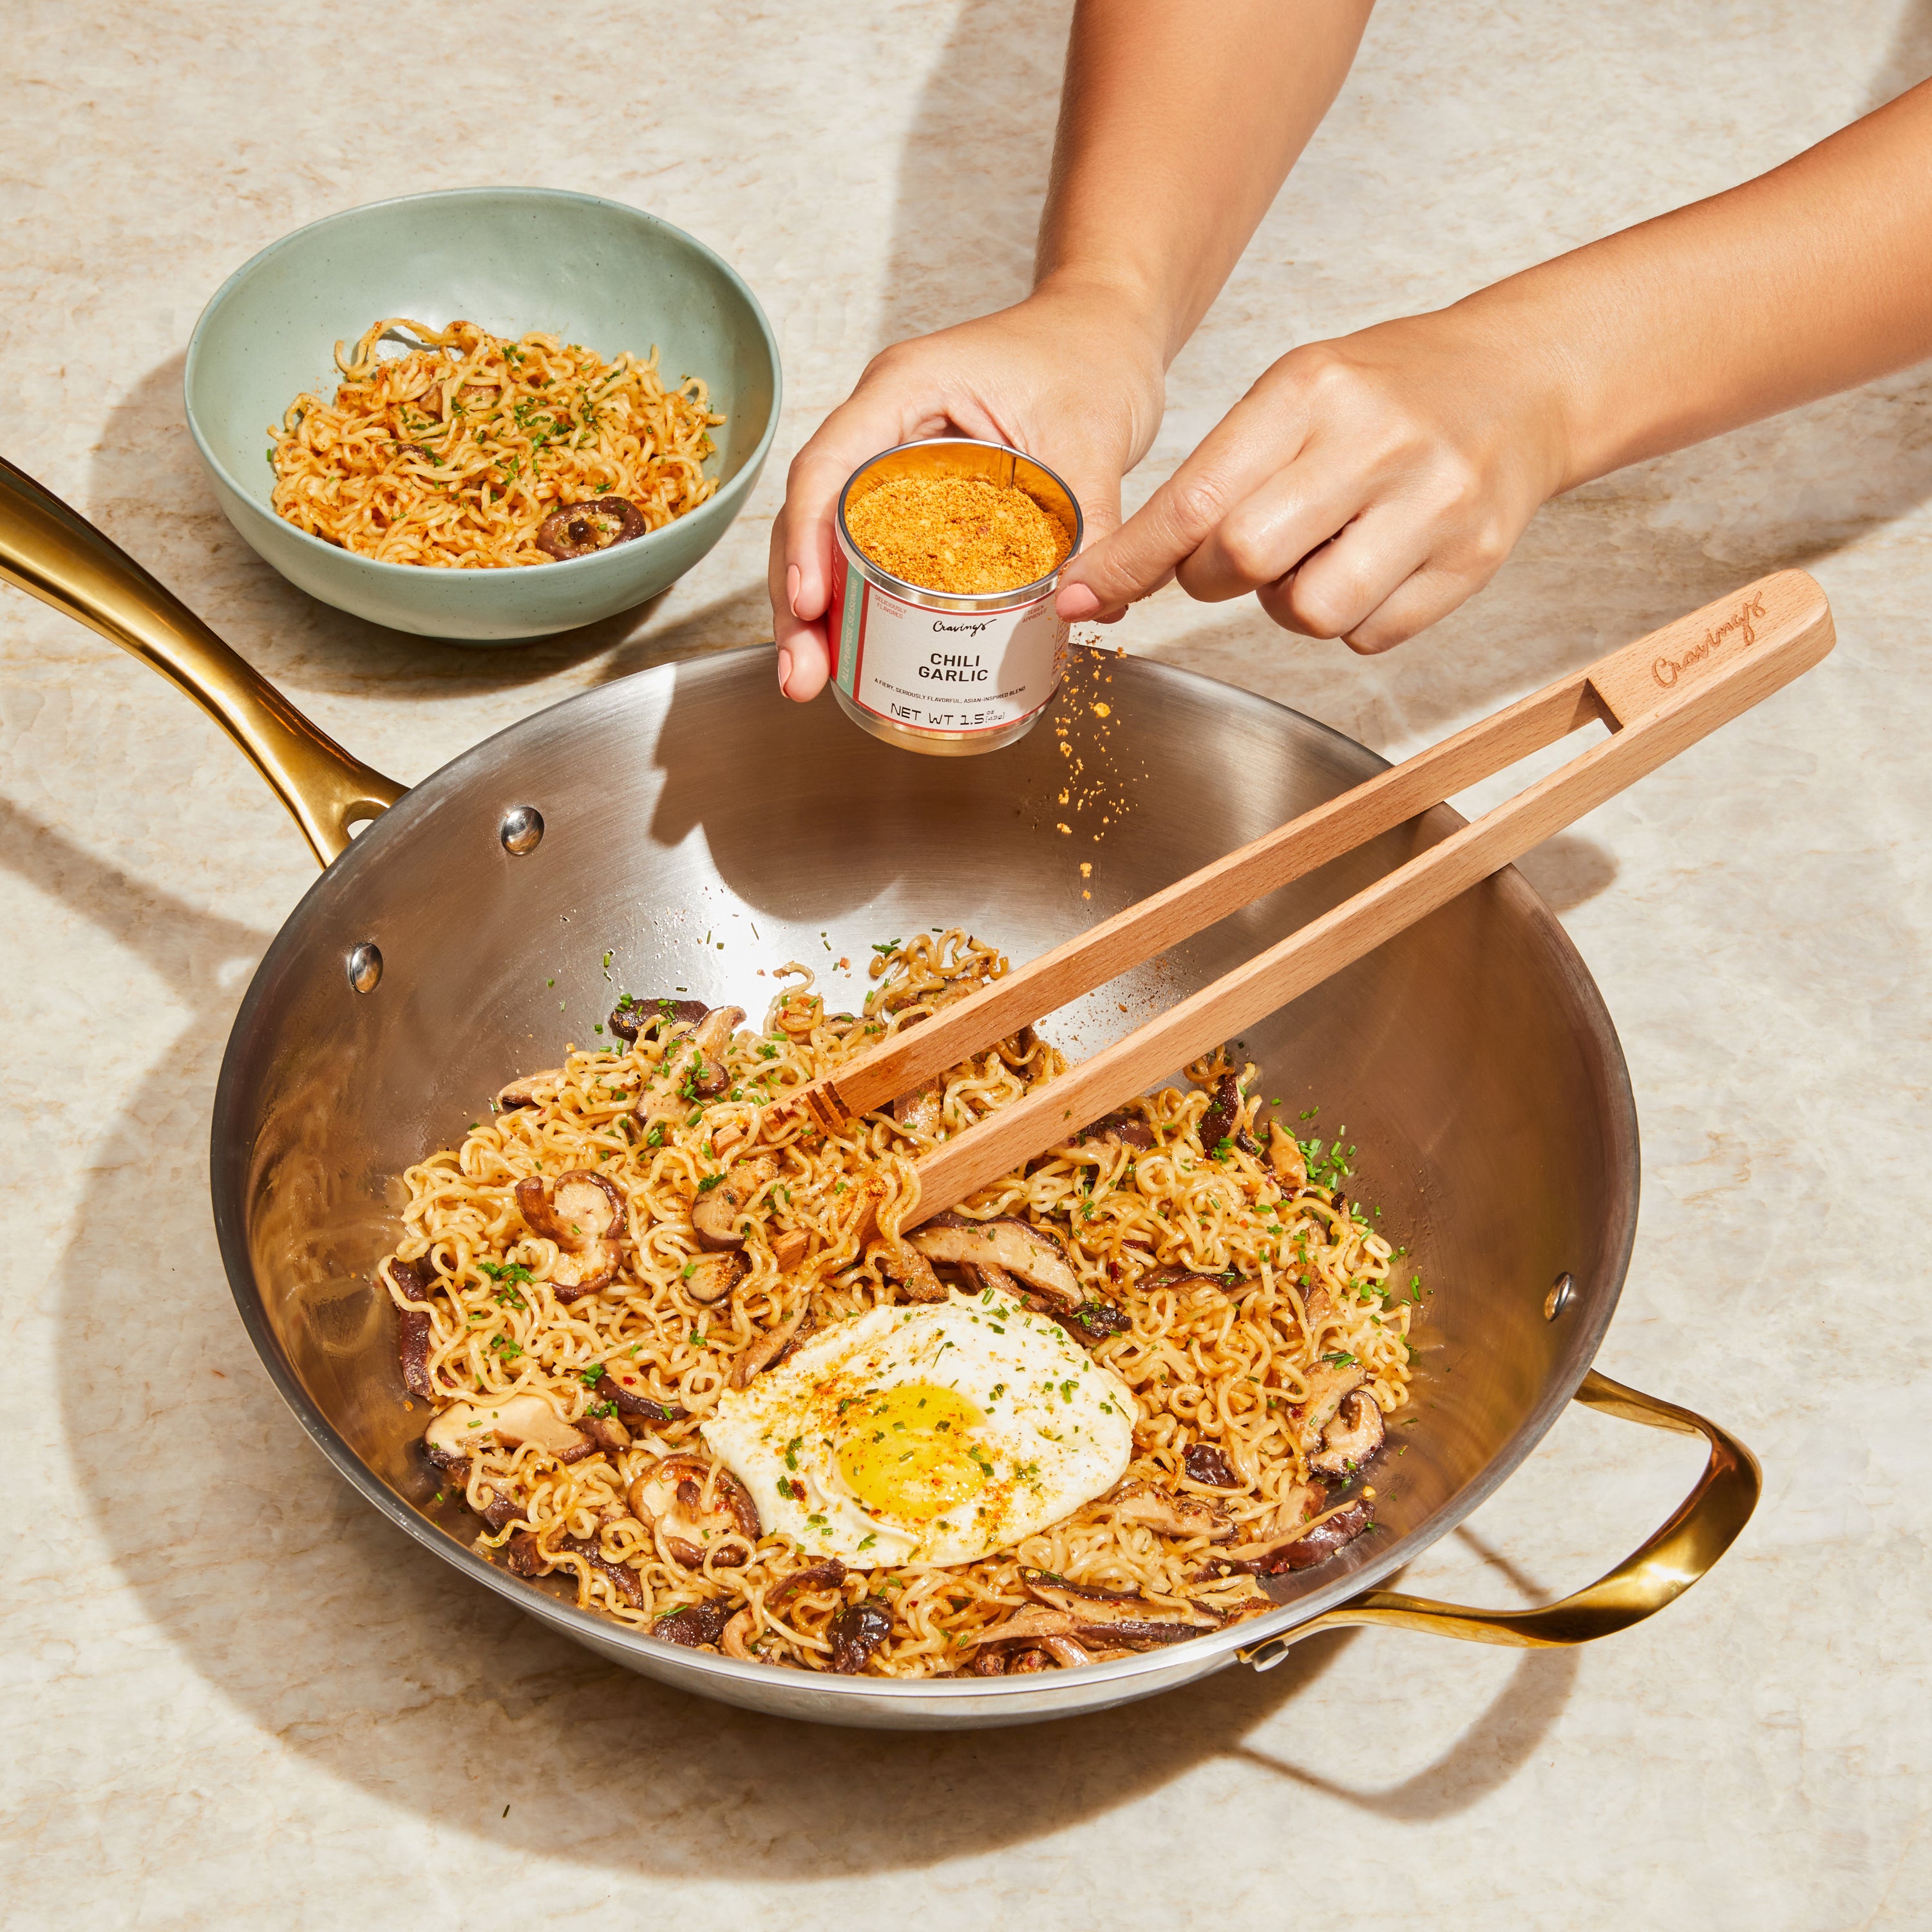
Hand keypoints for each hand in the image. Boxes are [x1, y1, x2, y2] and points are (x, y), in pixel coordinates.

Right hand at [769, 279, 1165, 699]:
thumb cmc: (1091, 351)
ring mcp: (894, 457)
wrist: (1106, 328)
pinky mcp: (917, 492)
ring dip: (818, 612)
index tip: (809, 604)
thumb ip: (1093, 520)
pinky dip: (859, 600)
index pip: (830, 464)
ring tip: (811, 677)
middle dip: (798, 599)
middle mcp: (885, 421)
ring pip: (832, 537)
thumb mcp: (1095, 436)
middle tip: (800, 674)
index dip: (808, 537)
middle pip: (814, 513)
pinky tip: (855, 652)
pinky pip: (872, 548)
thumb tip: (1086, 607)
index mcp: (908, 387)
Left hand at [1053, 306, 1572, 652]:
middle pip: (1243, 561)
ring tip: (1317, 554)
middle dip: (1216, 579)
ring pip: (1308, 612)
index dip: (1130, 562)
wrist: (1523, 383)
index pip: (1194, 500)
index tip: (1080, 598)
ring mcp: (1431, 505)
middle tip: (1237, 557)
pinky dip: (1352, 619)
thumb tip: (1120, 570)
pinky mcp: (1470, 562)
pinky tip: (1372, 564)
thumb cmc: (1388, 394)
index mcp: (1312, 391)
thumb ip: (1218, 473)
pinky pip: (1368, 636)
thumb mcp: (1298, 394)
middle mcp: (1375, 443)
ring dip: (1288, 604)